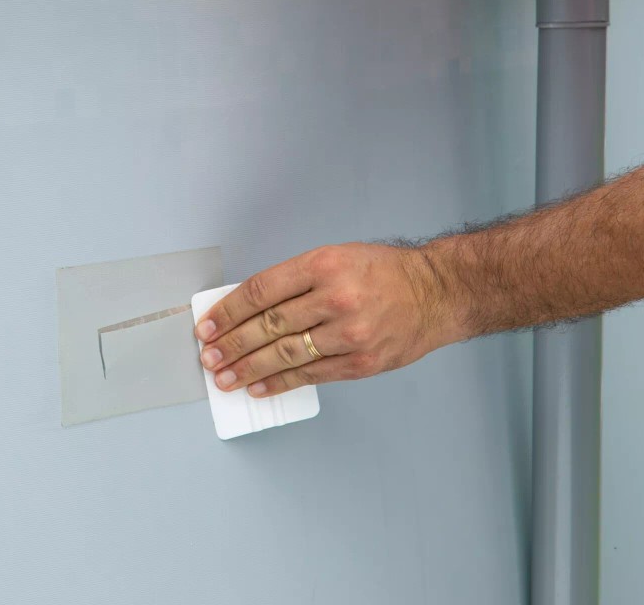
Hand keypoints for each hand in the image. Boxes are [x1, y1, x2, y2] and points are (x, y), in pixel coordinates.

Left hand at [194, 242, 464, 397]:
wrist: (435, 293)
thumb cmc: (384, 272)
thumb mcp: (337, 257)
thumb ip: (295, 280)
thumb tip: (250, 308)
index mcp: (324, 265)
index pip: (261, 290)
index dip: (228, 311)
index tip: (207, 325)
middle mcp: (335, 298)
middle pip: (268, 325)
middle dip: (231, 344)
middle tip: (208, 356)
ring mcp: (349, 334)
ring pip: (285, 354)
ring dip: (248, 368)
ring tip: (224, 377)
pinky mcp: (360, 363)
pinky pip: (311, 375)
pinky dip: (280, 382)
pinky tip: (259, 386)